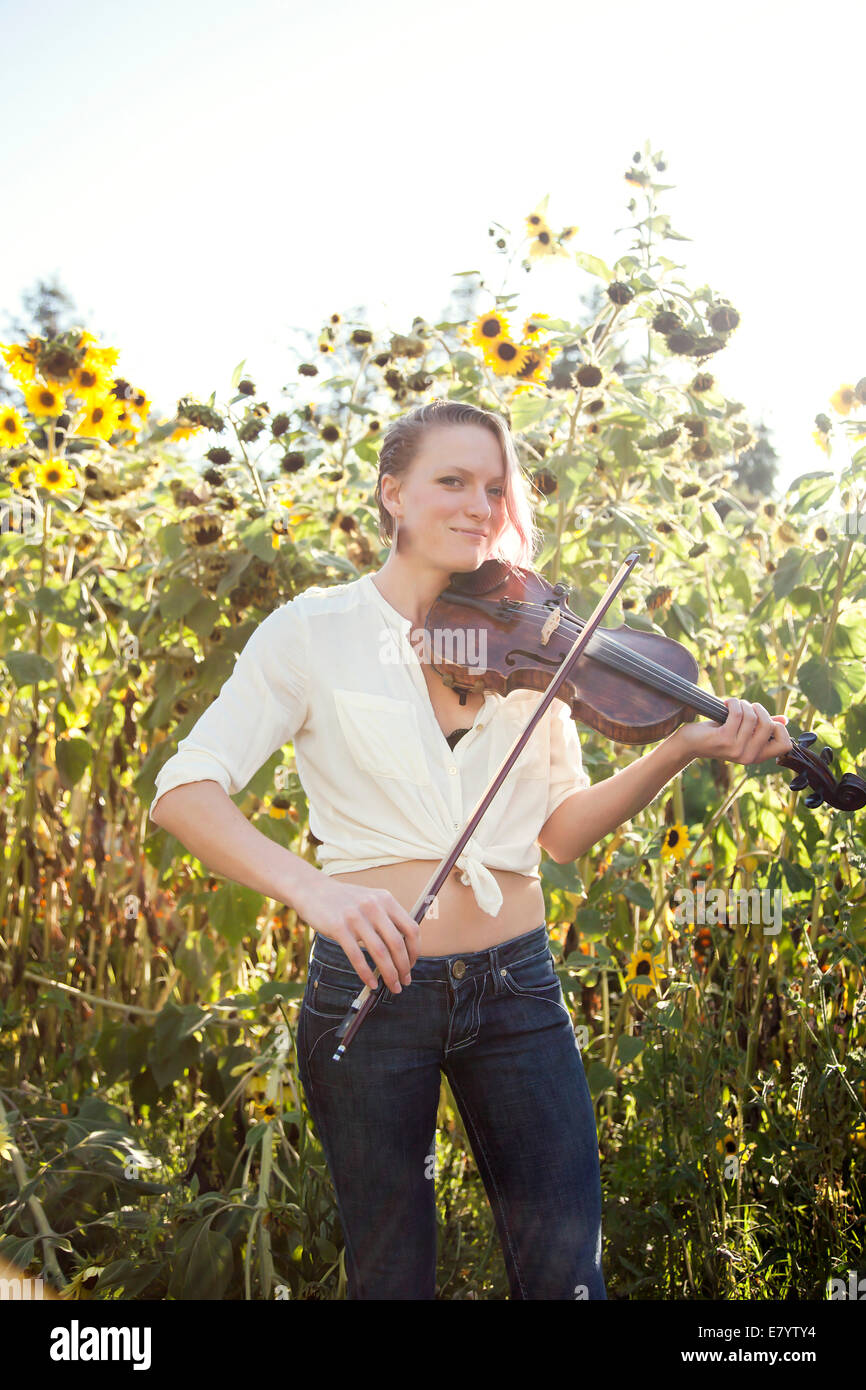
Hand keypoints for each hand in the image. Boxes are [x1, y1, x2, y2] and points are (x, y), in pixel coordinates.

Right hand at [291, 872, 420, 993]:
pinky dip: (367, 974)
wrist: (312, 889)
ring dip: (389, 974)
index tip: (411, 964)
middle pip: (397, 944)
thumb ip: (386, 918)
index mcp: (385, 900)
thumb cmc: (343, 900)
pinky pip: (357, 956)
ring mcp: (356, 917)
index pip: (411, 928)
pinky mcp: (338, 927)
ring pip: (380, 953)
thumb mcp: (370, 900)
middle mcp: (374, 906)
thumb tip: (402, 950)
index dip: (414, 950)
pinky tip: (372, 983)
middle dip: (404, 967)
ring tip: (393, 986)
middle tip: (404, 982)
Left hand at [671, 697, 794, 766]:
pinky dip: (733, 703)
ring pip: (752, 717)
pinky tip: (727, 703)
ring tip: (734, 705)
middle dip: (759, 709)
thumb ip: (762, 728)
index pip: (785, 745)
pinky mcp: (724, 739)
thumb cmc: (718, 735)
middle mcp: (749, 756)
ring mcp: (736, 749)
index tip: (765, 719)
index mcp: (757, 756)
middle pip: (769, 725)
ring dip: (743, 704)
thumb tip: (784, 720)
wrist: (690, 743)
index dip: (780, 728)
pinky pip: (737, 714)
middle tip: (747, 707)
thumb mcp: (743, 732)